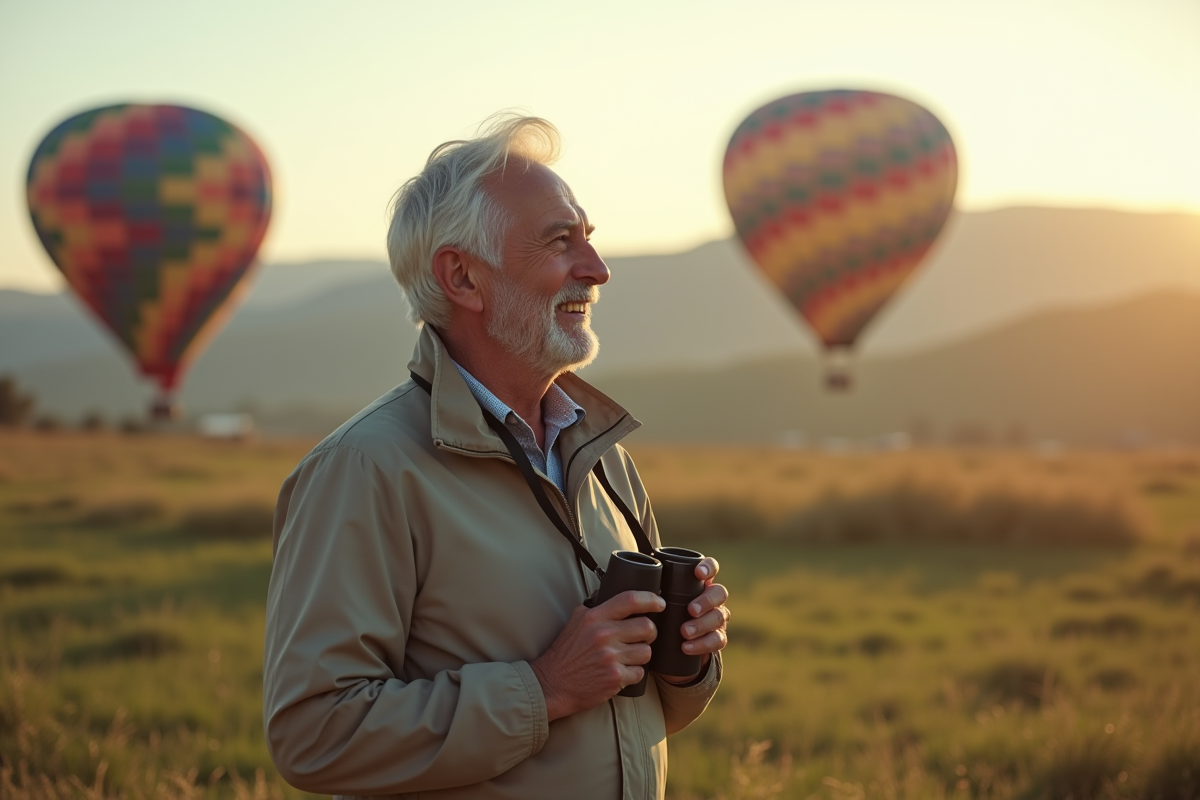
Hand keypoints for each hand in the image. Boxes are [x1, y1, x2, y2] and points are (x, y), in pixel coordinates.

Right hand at [530, 590, 664, 721]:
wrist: (552, 683)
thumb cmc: (566, 654)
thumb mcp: (576, 622)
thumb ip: (596, 609)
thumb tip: (619, 601)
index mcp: (594, 617)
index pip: (630, 600)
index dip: (651, 599)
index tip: (659, 603)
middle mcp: (604, 635)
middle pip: (647, 627)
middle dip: (650, 633)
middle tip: (643, 637)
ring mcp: (611, 657)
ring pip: (647, 651)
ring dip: (641, 655)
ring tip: (628, 657)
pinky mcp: (615, 677)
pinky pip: (640, 673)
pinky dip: (634, 674)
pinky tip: (621, 672)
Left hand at [658, 556, 729, 684]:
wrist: (668, 646)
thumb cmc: (658, 613)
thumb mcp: (655, 599)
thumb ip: (648, 586)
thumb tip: (626, 573)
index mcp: (699, 583)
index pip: (711, 568)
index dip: (708, 568)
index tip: (697, 573)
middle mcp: (712, 598)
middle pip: (719, 593)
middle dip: (706, 601)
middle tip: (690, 610)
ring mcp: (717, 617)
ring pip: (720, 617)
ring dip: (703, 625)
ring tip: (684, 632)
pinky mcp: (716, 638)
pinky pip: (718, 640)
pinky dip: (703, 644)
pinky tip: (687, 647)